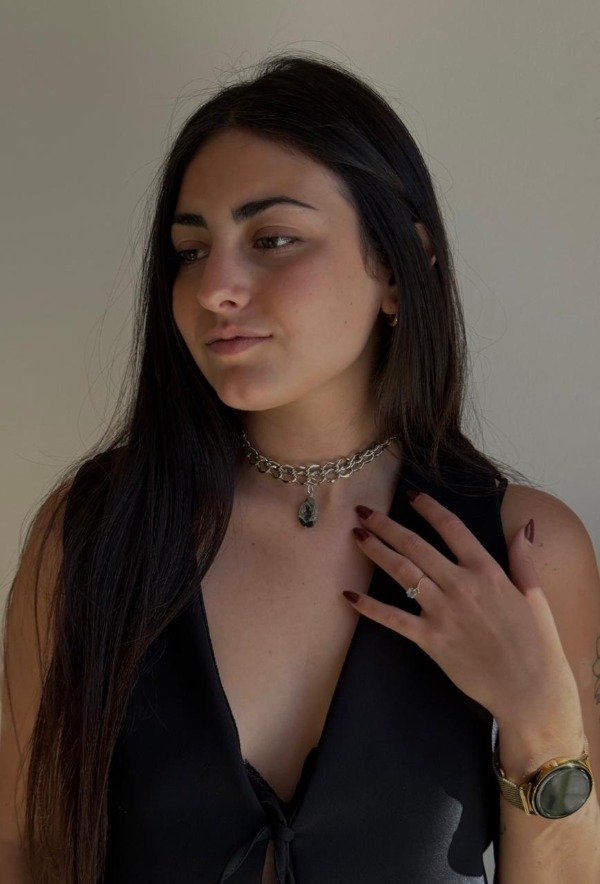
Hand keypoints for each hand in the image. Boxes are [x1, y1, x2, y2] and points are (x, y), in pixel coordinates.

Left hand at [345, 490, 581, 729]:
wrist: (529, 690)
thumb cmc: (536, 643)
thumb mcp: (535, 595)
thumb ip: (523, 558)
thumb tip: (522, 526)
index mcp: (486, 571)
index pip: (452, 528)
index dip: (428, 508)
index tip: (410, 496)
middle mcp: (460, 585)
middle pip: (416, 545)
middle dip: (386, 525)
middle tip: (364, 512)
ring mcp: (443, 612)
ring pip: (401, 572)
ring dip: (376, 551)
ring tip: (356, 536)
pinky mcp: (430, 639)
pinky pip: (393, 618)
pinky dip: (369, 606)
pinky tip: (349, 595)